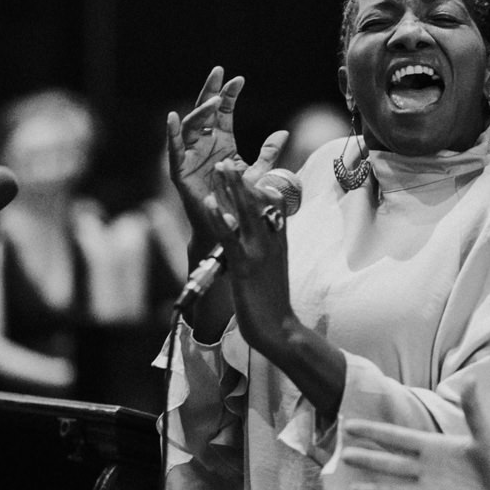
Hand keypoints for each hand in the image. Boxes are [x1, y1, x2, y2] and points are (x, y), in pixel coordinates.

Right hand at [166, 68, 285, 242]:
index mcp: (222, 142)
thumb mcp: (257, 174)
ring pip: (190, 127)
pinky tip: (173, 117)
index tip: (240, 79)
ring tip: (213, 101)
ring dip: (200, 112)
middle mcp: (204, 145)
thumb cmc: (239, 202)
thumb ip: (268, 153)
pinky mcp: (180, 171)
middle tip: (218, 72)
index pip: (223, 112)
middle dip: (211, 91)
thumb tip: (283, 132)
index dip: (229, 95)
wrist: (228, 229)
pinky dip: (172, 134)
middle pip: (204, 111)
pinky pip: (174, 150)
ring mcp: (191, 156)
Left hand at [199, 161, 295, 350]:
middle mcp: (271, 242)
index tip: (249, 171)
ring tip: (220, 168)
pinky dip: (219, 219)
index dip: (261, 186)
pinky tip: (210, 204)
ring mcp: (258, 253)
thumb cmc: (273, 301)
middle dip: (241, 181)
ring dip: (231, 188)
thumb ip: (270, 248)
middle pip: (258, 202)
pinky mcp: (244, 267)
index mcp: (279, 241)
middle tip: (227, 161)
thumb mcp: (275, 267)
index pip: (274, 205)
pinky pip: (230, 238)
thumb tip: (262, 237)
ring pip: (245, 213)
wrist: (279, 329)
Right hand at [341, 383, 489, 489]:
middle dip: (369, 459)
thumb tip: (471, 380)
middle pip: (392, 464)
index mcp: (434, 449)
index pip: (398, 439)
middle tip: (344, 455)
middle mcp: (428, 471)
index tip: (350, 426)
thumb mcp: (485, 435)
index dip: (374, 432)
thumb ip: (474, 411)